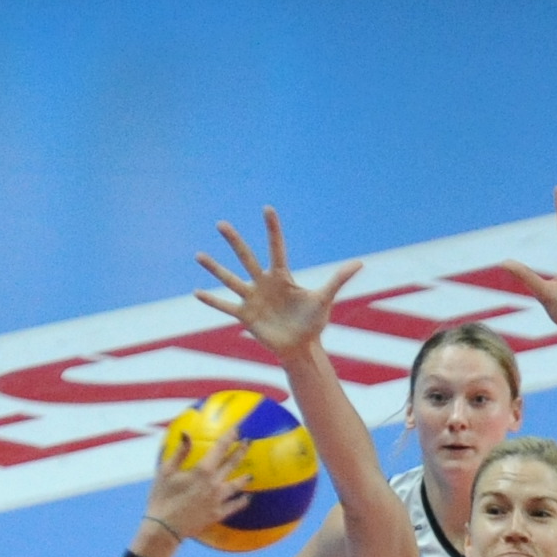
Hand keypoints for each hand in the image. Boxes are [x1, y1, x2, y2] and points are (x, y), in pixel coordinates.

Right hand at [144, 415, 249, 548]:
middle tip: (249, 442)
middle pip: (232, 463)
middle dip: (241, 450)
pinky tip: (247, 498)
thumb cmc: (162, 498)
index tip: (237, 429)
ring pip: (237, 485)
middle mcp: (215, 483)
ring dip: (244, 478)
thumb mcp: (166, 471)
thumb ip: (180, 452)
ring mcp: (219, 500)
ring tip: (251, 474)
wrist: (165, 528)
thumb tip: (186, 433)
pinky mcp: (218, 514)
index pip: (220, 448)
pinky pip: (234, 506)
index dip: (230, 437)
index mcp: (203, 470)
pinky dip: (242, 501)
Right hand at [191, 207, 357, 362]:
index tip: (267, 209)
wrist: (301, 347)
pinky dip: (212, 300)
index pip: (276, 247)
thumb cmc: (313, 322)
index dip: (272, 229)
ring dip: (215, 268)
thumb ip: (338, 280)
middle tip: (221, 224)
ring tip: (199, 255)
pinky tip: (197, 292)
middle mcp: (264, 283)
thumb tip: (359, 263)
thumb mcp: (324, 299)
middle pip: (246, 257)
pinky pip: (226, 305)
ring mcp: (252, 298)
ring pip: (230, 279)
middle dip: (234, 241)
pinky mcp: (246, 315)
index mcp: (282, 276)